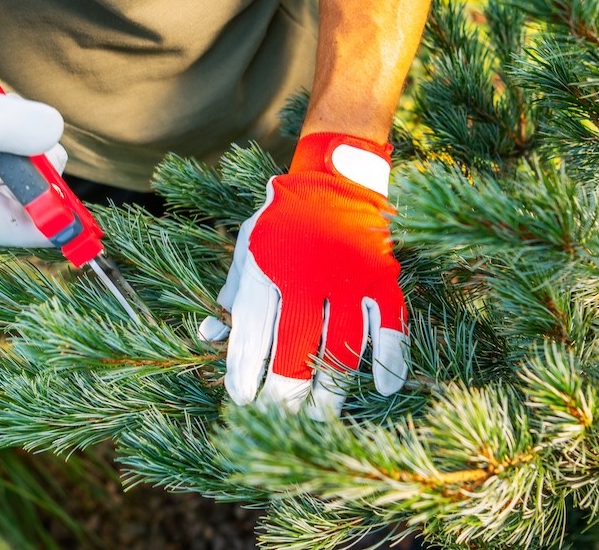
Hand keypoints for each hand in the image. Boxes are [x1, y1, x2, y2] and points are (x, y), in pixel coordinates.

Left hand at [199, 132, 407, 418]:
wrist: (335, 178)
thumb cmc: (283, 220)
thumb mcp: (247, 247)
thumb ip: (231, 294)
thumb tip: (208, 341)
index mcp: (267, 268)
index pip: (251, 334)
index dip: (244, 373)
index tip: (242, 401)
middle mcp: (307, 275)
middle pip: (295, 350)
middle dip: (284, 394)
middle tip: (279, 420)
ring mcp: (349, 278)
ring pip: (341, 348)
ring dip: (331, 389)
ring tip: (319, 418)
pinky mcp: (383, 278)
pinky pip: (391, 326)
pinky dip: (390, 359)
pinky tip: (383, 389)